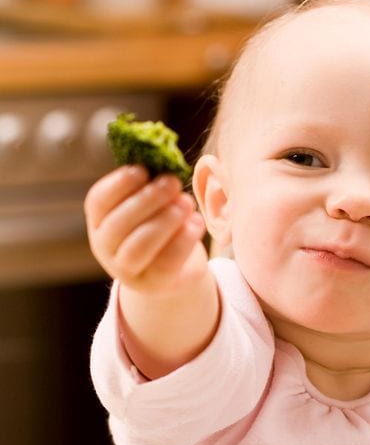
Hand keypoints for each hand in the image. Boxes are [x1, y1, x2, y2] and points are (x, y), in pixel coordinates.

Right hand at [84, 165, 206, 295]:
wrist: (172, 269)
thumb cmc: (157, 224)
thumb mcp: (149, 204)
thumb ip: (150, 184)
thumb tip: (164, 160)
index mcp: (99, 220)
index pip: (98, 201)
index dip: (118, 184)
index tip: (142, 169)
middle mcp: (105, 246)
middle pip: (118, 224)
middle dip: (147, 200)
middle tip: (172, 182)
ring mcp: (126, 269)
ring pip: (138, 247)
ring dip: (164, 221)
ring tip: (186, 203)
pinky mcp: (153, 284)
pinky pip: (166, 263)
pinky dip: (183, 241)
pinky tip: (196, 223)